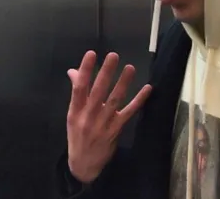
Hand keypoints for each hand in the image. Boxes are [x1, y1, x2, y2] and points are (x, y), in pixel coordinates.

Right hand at [66, 51, 151, 182]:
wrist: (84, 165)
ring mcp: (103, 123)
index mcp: (75, 111)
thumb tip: (73, 70)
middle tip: (113, 56)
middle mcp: (88, 116)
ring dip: (123, 83)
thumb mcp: (72, 114)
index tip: (91, 54)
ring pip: (114, 100)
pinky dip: (138, 100)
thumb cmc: (77, 134)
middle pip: (98, 92)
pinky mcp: (116, 129)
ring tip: (130, 68)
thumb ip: (76, 92)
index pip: (79, 88)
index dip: (85, 70)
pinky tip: (147, 88)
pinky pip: (129, 112)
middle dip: (105, 73)